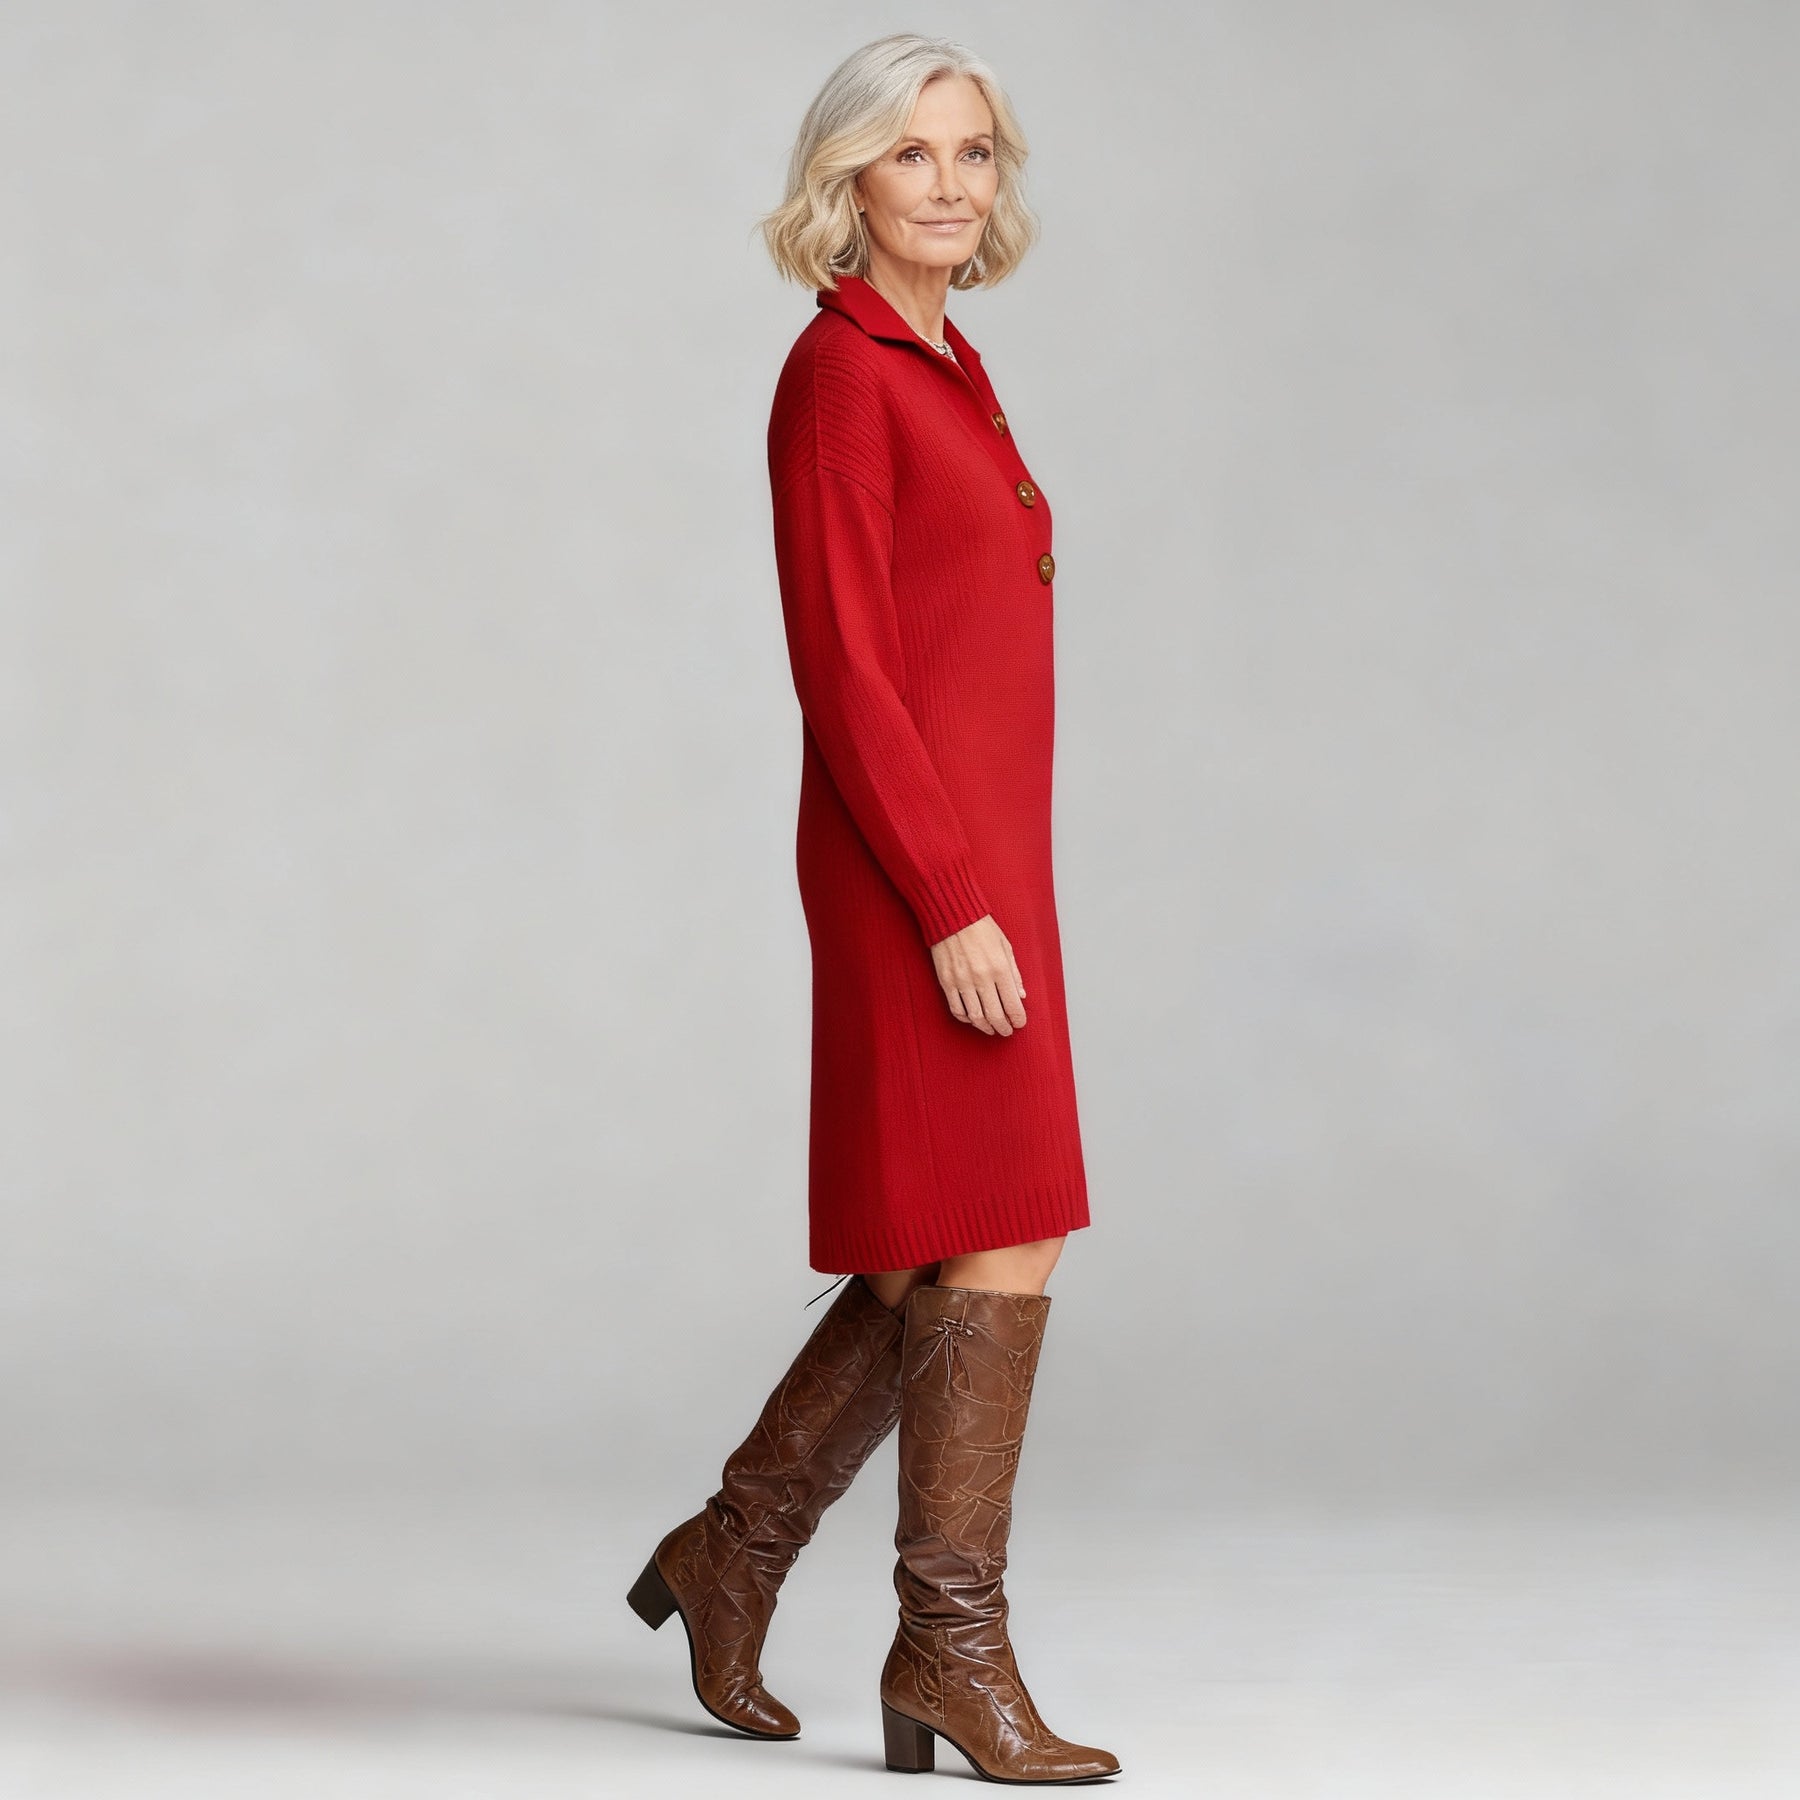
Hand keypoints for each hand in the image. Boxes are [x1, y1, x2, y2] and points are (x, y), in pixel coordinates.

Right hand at [928, 914, 1026, 1035]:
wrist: (952, 915)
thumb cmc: (981, 928)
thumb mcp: (1005, 946)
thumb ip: (1014, 973)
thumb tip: (1020, 995)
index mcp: (1000, 968)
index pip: (1012, 1004)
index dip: (1018, 1019)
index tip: (1019, 1024)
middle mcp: (981, 978)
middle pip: (994, 1015)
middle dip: (1003, 1028)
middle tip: (1006, 1031)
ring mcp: (962, 981)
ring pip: (975, 1017)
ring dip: (985, 1027)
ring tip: (991, 1029)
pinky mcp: (946, 981)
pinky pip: (956, 1008)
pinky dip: (966, 1018)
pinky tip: (972, 1019)